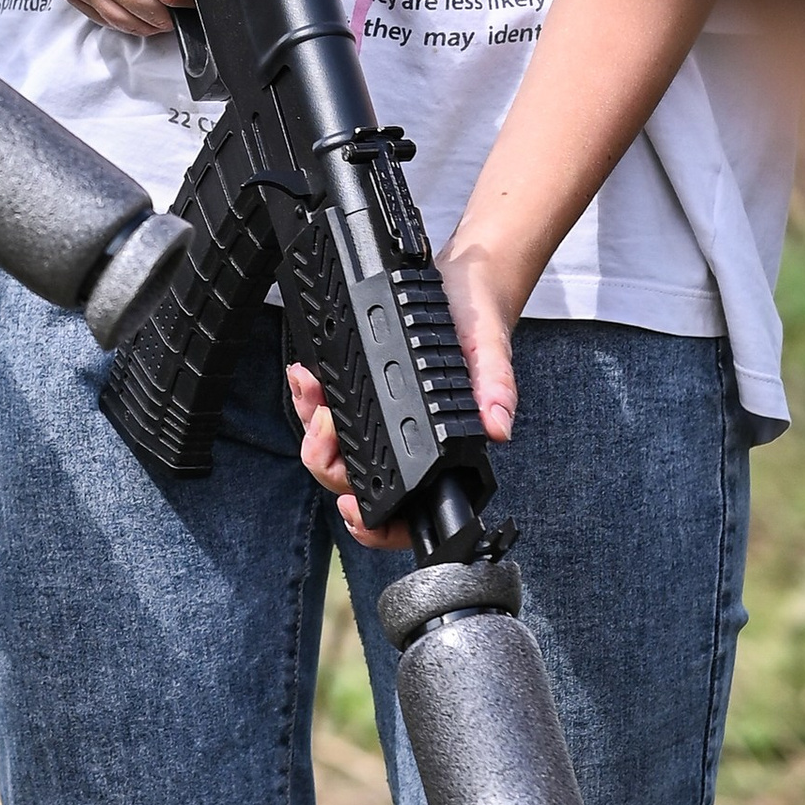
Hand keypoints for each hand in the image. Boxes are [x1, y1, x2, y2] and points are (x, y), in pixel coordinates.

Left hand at [286, 243, 519, 546]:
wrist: (461, 279)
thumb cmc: (478, 319)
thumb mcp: (490, 348)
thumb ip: (495, 386)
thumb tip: (498, 425)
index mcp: (440, 447)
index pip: (408, 507)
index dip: (377, 524)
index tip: (354, 510)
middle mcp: (406, 439)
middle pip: (355, 480)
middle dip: (329, 462)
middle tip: (325, 428)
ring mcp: (379, 418)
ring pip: (332, 448)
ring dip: (313, 425)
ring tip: (312, 393)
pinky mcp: (359, 389)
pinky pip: (325, 408)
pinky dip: (308, 397)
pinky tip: (306, 377)